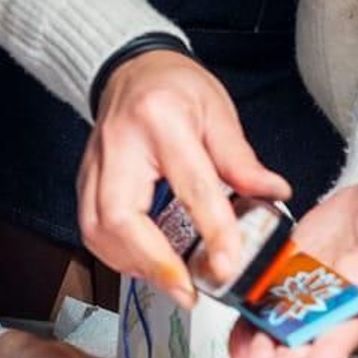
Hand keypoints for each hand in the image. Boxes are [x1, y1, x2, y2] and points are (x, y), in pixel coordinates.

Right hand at [79, 50, 288, 296]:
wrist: (132, 68)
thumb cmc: (174, 86)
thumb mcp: (218, 111)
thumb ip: (241, 159)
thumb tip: (273, 194)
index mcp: (160, 120)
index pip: (191, 185)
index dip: (212, 232)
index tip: (227, 266)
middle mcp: (117, 145)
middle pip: (119, 217)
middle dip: (153, 262)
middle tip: (187, 290)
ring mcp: (94, 165)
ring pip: (97, 230)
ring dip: (133, 264)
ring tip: (171, 280)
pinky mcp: (84, 182)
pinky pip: (91, 229)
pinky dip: (118, 254)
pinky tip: (145, 262)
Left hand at [231, 166, 357, 357]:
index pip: (349, 327)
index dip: (330, 355)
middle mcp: (337, 295)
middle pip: (309, 338)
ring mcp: (309, 286)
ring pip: (282, 328)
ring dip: (264, 356)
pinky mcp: (286, 271)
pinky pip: (263, 303)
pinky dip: (248, 324)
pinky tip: (238, 345)